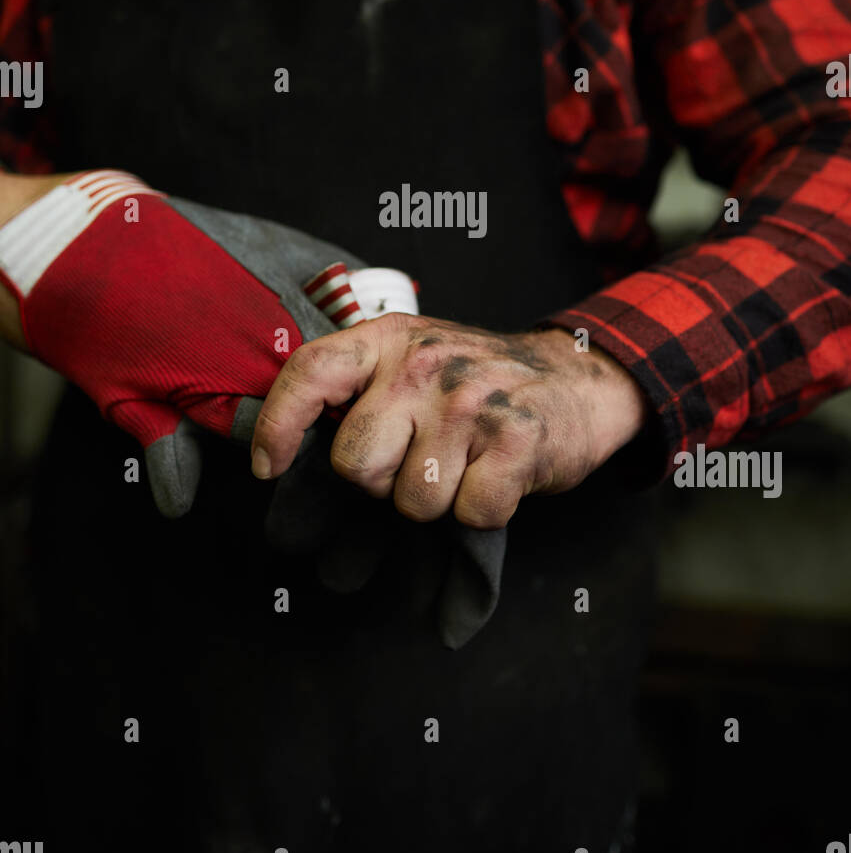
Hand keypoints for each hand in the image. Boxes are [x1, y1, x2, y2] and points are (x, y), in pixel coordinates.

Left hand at [251, 315, 648, 527]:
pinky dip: (485, 510)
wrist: (578, 378)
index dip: (280, 427)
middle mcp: (426, 363)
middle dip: (382, 482)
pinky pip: (470, 513)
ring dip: (439, 500)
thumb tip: (281, 447)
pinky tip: (497, 475)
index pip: (311, 373)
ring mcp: (472, 400)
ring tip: (464, 463)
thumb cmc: (478, 382)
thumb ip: (358, 385)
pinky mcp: (517, 438)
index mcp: (391, 339)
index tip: (270, 468)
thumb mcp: (414, 356)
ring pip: (414, 501)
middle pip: (356, 465)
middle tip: (418, 461)